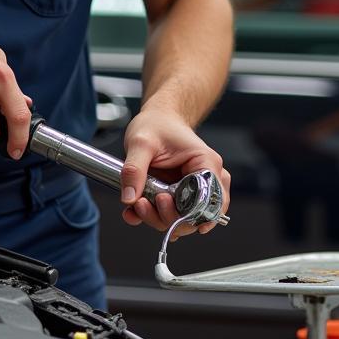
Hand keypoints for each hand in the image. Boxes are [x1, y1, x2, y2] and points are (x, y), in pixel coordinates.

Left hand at [120, 100, 229, 237]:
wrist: (157, 119)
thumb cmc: (157, 124)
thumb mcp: (141, 142)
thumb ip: (134, 169)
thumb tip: (129, 199)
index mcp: (206, 163)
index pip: (208, 200)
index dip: (188, 212)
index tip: (162, 204)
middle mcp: (206, 179)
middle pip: (196, 216)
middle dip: (168, 216)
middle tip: (144, 202)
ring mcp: (194, 190)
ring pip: (183, 220)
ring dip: (158, 218)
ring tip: (137, 204)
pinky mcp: (180, 197)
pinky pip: (171, 216)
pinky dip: (152, 217)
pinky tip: (135, 211)